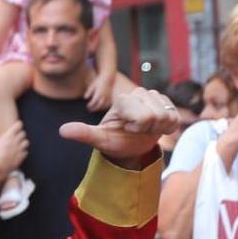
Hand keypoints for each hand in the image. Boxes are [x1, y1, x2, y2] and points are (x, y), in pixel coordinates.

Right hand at [0, 121, 29, 180]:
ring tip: (19, 143)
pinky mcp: (21, 157)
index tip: (17, 124)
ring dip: (23, 142)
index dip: (18, 125)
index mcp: (8, 137)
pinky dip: (23, 151)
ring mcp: (19, 150)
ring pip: (26, 142)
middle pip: (23, 133)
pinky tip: (18, 152)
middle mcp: (15, 142)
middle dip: (20, 133)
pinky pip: (26, 151)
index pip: (18, 126)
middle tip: (16, 135)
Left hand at [60, 90, 182, 168]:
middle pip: (156, 115)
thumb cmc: (114, 141)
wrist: (130, 145)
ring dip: (158, 127)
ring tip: (146, 128)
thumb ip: (84, 133)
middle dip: (148, 128)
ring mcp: (154, 96)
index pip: (144, 116)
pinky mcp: (166, 102)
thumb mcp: (99, 140)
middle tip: (137, 130)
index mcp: (123, 100)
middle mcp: (138, 93)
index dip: (138, 128)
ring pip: (167, 115)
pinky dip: (168, 126)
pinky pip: (175, 117)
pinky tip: (157, 126)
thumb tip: (62, 131)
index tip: (128, 129)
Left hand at [86, 71, 116, 112]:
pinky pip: (108, 104)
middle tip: (90, 110)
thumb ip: (89, 92)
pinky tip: (100, 107)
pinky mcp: (111, 97)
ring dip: (99, 108)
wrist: (108, 77)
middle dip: (94, 109)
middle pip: (98, 106)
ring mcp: (108, 97)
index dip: (90, 106)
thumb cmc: (99, 81)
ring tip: (94, 108)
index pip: (93, 102)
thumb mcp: (92, 85)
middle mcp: (104, 96)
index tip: (87, 107)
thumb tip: (85, 98)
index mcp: (99, 93)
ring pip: (103, 106)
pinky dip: (104, 107)